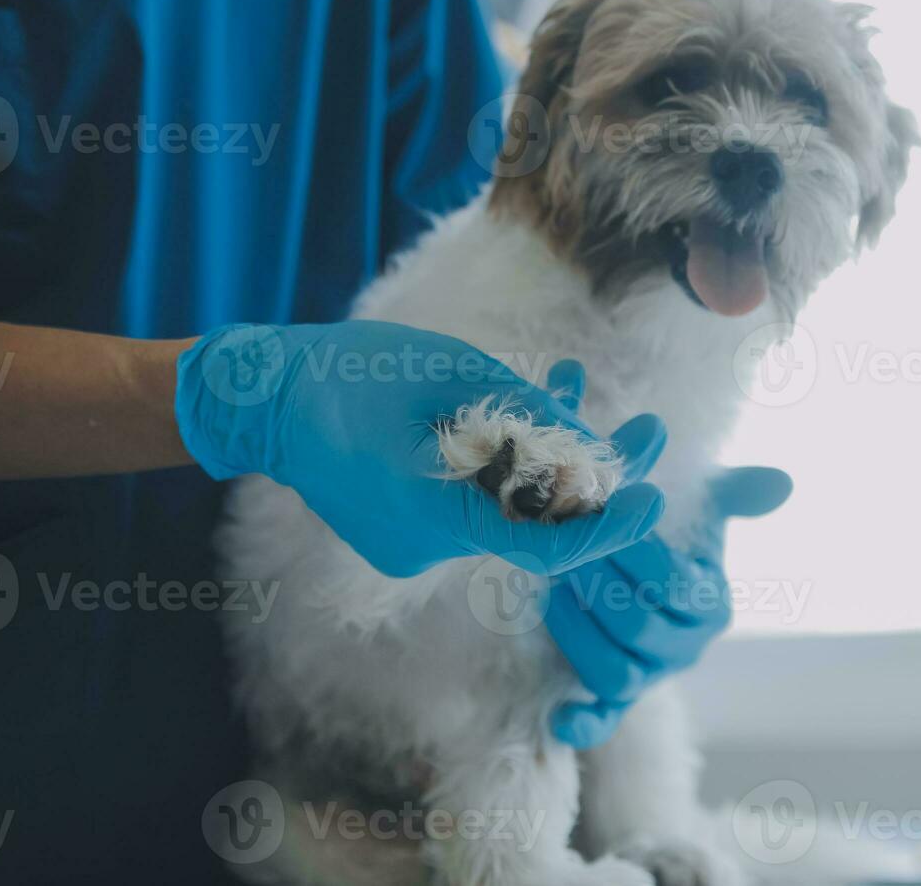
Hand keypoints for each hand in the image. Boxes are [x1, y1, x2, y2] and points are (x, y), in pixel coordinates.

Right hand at [174, 322, 666, 577]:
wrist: (266, 399)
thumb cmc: (352, 373)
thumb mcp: (451, 372)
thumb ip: (526, 412)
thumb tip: (590, 444)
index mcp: (435, 514)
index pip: (544, 547)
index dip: (607, 529)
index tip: (654, 499)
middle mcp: (428, 547)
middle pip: (534, 522)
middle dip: (594, 474)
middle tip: (648, 429)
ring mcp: (412, 547)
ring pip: (507, 507)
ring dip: (548, 454)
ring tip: (579, 381)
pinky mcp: (404, 533)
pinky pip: (473, 502)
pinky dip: (505, 459)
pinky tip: (528, 402)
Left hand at [538, 367, 793, 749]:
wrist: (631, 568)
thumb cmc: (667, 531)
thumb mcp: (703, 504)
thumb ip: (737, 492)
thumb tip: (782, 483)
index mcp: (711, 605)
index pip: (675, 585)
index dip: (636, 556)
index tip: (603, 522)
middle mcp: (686, 648)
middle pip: (640, 629)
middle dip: (598, 590)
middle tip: (566, 553)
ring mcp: (651, 676)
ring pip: (616, 671)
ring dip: (579, 635)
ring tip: (552, 593)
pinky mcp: (618, 698)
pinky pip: (603, 720)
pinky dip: (585, 724)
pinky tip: (560, 718)